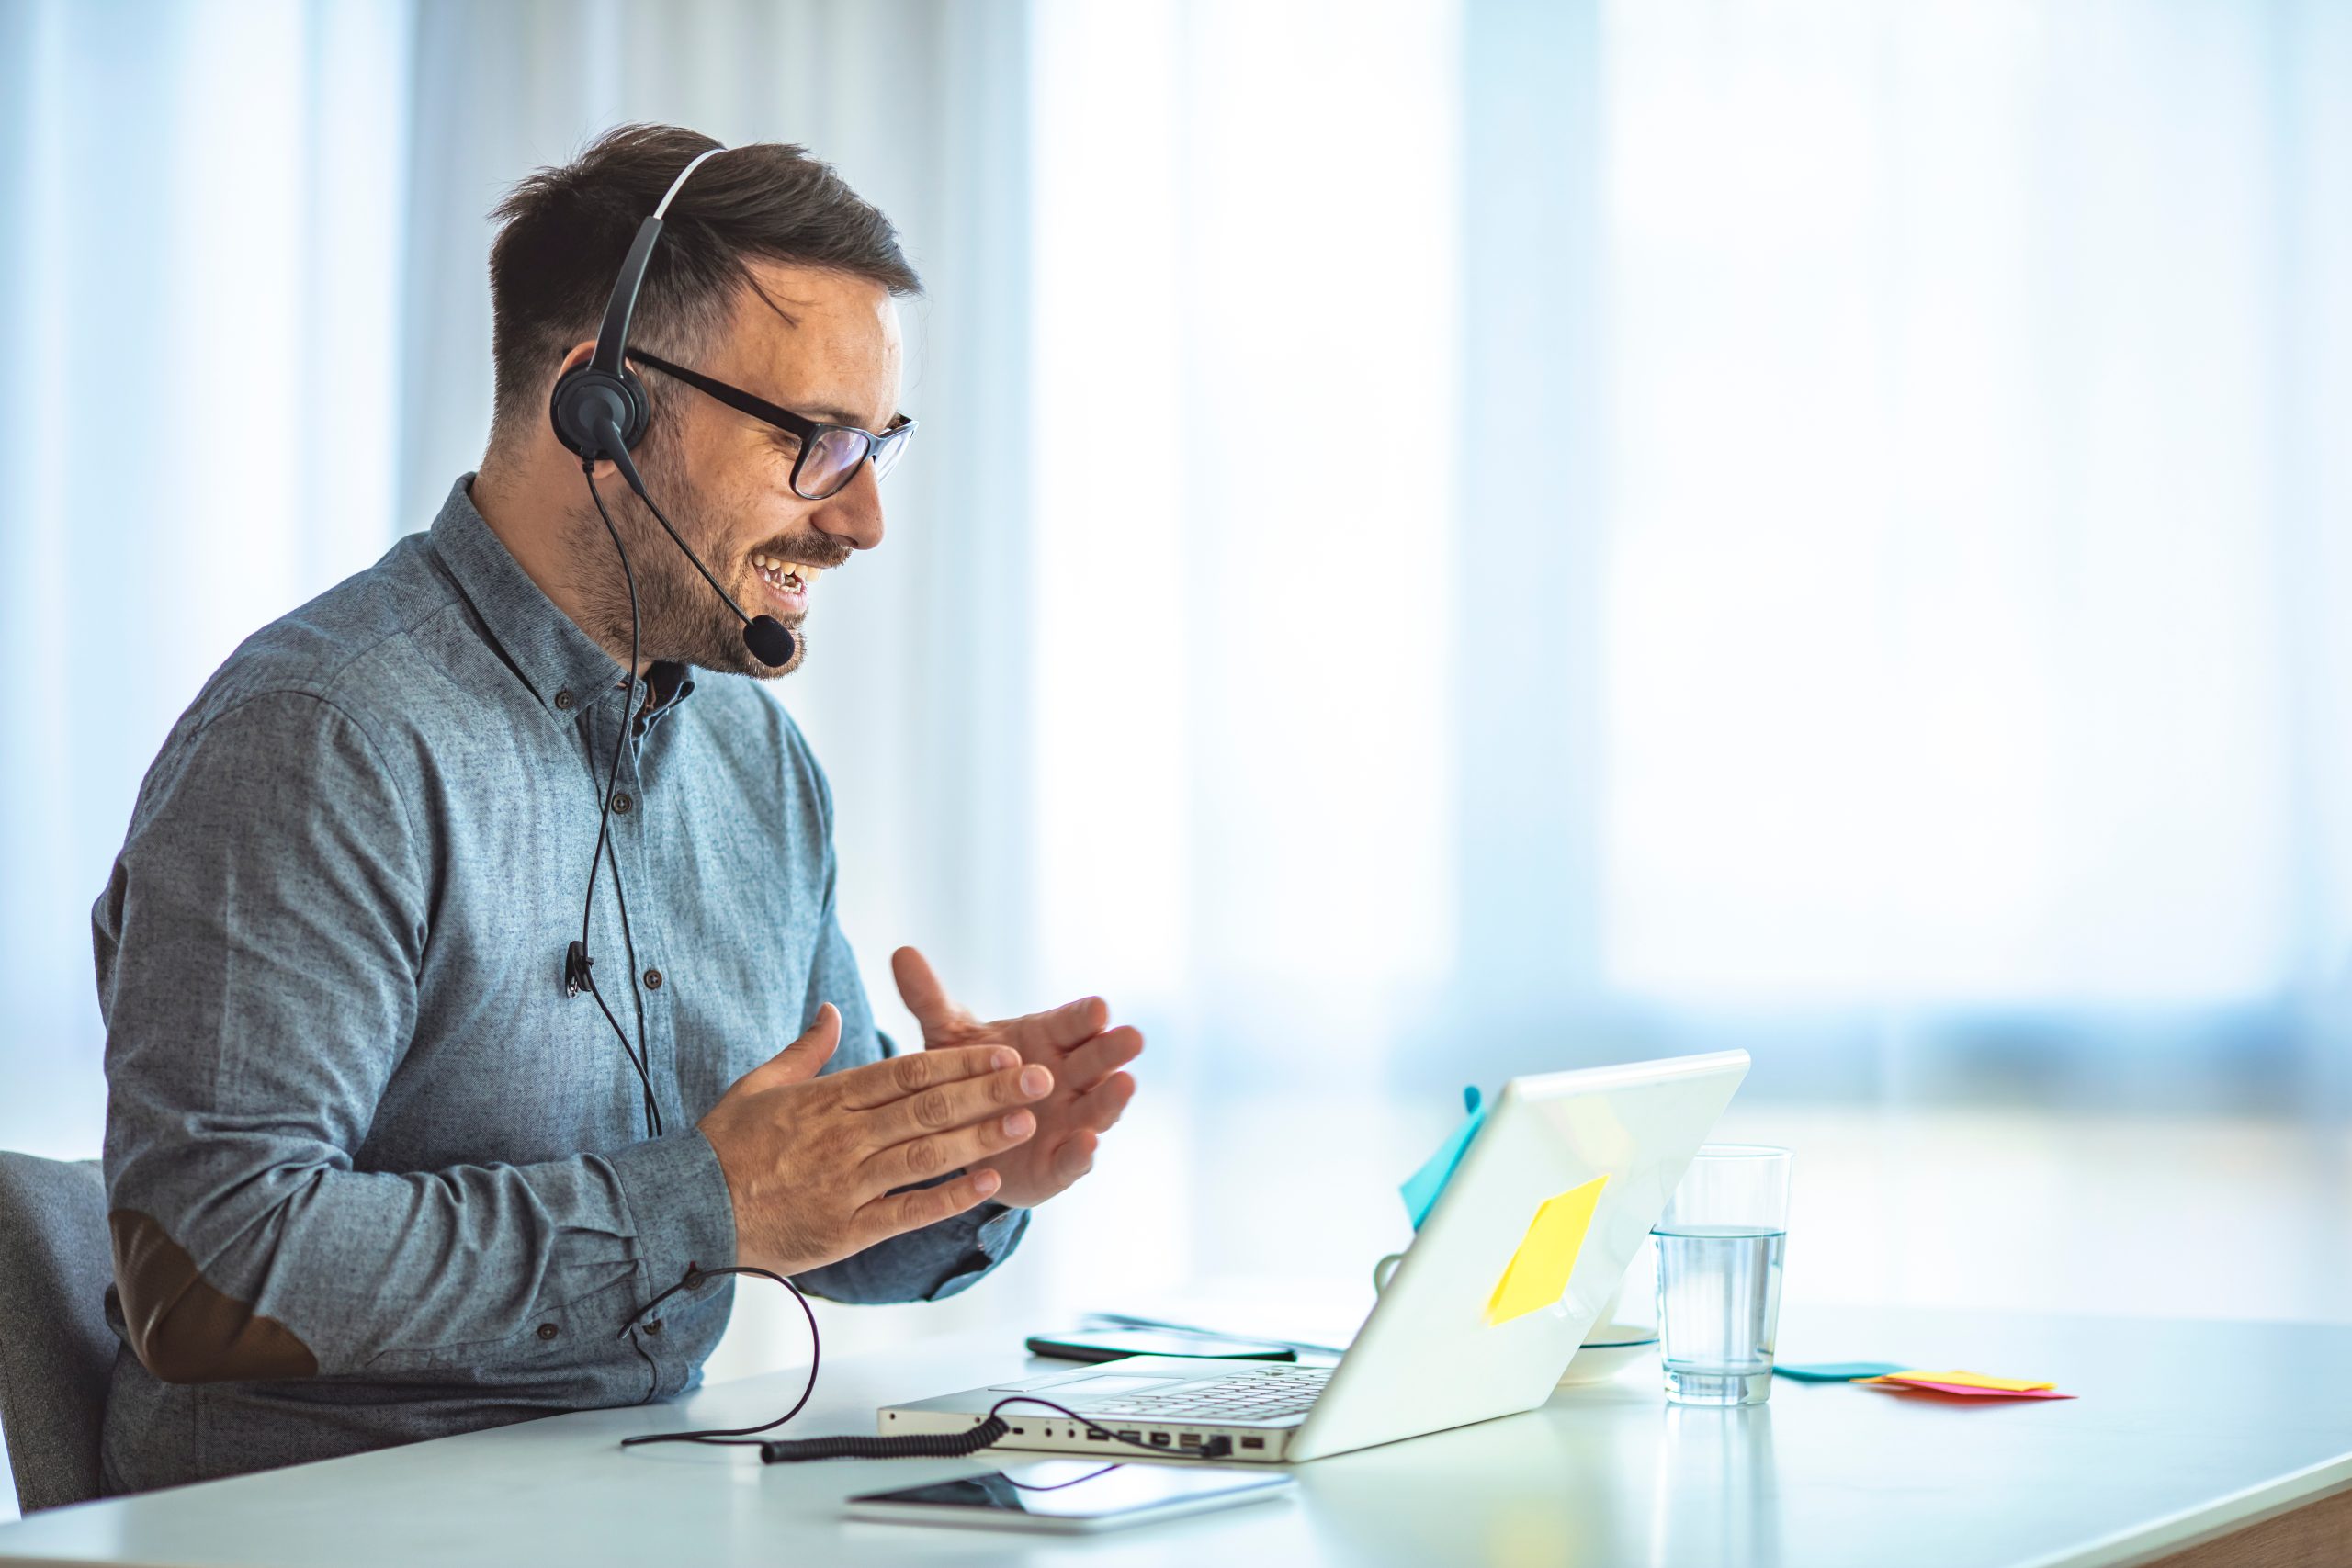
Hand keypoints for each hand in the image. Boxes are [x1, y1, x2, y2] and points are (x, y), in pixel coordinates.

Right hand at [696, 1003, 1055, 1275]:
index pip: (906, 1073)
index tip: (1002, 1053)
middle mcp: (842, 1136)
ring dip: (978, 1138)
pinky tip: (986, 1184)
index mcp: (827, 1097)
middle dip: (987, 1092)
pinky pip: (905, 1211)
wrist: (688, 1211)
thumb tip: (830, 1008)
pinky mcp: (845, 1229)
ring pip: (924, 1155)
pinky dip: (947, 1198)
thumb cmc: (725, 1147)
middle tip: (1037, 1079)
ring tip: (1025, 1123)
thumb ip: (805, 1049)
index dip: (960, 1062)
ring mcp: (845, 1183)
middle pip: (927, 1108)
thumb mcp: (759, 1085)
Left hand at [891, 947, 1141, 1207]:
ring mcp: (1069, 1121)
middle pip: (1096, 1060)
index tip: (1099, 1007)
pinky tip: (1088, 1143)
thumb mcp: (946, 1040)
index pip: (1073, 1023)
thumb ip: (930, 1001)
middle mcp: (1069, 1078)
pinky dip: (1082, 1153)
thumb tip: (900, 953)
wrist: (962, 1140)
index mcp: (1048, 1041)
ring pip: (1097, 1108)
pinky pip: (1074, 1160)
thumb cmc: (966, 1078)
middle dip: (1113, 1049)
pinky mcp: (1059, 1165)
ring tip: (1125, 1084)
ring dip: (1112, 1098)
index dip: (1086, 1016)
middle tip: (1131, 1037)